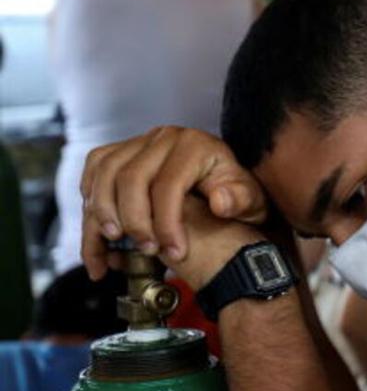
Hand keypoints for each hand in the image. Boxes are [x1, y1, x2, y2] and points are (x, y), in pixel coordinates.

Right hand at [80, 126, 266, 279]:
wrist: (225, 182)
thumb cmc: (236, 194)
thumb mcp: (251, 199)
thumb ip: (241, 200)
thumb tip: (220, 202)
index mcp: (196, 146)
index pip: (170, 184)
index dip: (167, 223)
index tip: (175, 253)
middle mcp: (165, 137)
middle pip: (131, 177)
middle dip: (133, 220)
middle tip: (145, 249)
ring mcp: (142, 141)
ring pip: (105, 170)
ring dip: (103, 211)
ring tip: (114, 242)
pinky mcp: (124, 149)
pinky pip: (95, 167)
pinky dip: (91, 195)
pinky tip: (99, 222)